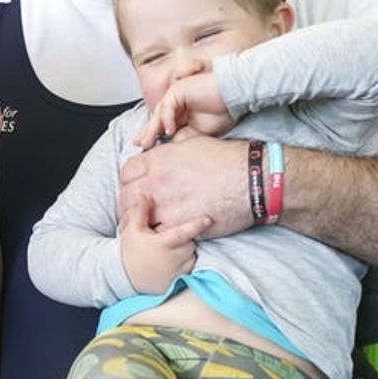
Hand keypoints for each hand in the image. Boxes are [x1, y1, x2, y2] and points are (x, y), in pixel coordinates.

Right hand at [119, 194, 210, 294]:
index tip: (208, 219)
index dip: (197, 225)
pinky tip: (170, 262)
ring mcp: (178, 271)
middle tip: (169, 239)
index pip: (185, 232)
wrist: (127, 278)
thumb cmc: (131, 251)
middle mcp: (174, 258)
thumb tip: (143, 194)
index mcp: (164, 244)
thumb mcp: (133, 230)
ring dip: (186, 251)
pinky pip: (190, 267)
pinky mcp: (180, 280)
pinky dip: (185, 263)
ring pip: (192, 255)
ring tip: (168, 252)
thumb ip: (140, 212)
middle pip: (191, 242)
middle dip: (185, 239)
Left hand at [120, 133, 251, 238]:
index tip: (135, 188)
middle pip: (125, 196)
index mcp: (160, 159)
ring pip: (136, 218)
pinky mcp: (178, 225)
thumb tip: (167, 145)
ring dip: (139, 223)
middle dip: (128, 204)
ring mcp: (165, 204)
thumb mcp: (196, 142)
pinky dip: (157, 236)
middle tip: (136, 212)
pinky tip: (162, 236)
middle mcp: (157, 181)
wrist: (252, 180)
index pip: (126, 172)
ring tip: (145, 227)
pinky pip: (156, 234)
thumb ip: (174, 147)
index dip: (129, 181)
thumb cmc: (230, 160)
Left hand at [136, 71, 233, 148]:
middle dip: (147, 134)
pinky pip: (168, 106)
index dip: (153, 137)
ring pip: (159, 114)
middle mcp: (176, 104)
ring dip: (153, 129)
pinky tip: (169, 131)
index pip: (162, 126)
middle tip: (140, 145)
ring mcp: (175, 96)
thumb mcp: (200, 133)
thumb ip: (185, 138)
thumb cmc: (222, 111)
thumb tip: (171, 149)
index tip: (145, 148)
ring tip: (148, 143)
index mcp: (181, 113)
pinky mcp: (178, 90)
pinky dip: (167, 119)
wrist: (233, 95)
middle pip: (157, 120)